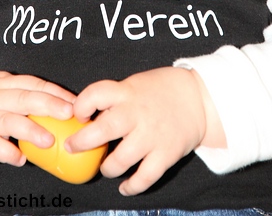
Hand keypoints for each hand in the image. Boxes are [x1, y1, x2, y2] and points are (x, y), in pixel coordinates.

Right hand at [0, 71, 74, 165]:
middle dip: (48, 105)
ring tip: (49, 140)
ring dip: (31, 130)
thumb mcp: (6, 92)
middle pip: (23, 98)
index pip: (32, 84)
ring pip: (8, 121)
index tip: (74, 102)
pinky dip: (8, 152)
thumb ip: (30, 96)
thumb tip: (68, 106)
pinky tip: (21, 158)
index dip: (55, 92)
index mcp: (4, 82)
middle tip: (68, 114)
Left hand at [66, 67, 224, 195]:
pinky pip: (145, 177)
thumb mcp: (134, 84)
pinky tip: (124, 187)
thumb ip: (113, 98)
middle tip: (72, 147)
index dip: (81, 105)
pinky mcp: (166, 154)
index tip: (79, 115)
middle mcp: (137, 113)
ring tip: (106, 167)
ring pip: (121, 159)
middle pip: (104, 129)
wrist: (198, 97)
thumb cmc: (159, 90)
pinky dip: (132, 187)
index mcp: (127, 92)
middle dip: (82, 142)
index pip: (96, 94)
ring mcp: (152, 135)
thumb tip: (85, 116)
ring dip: (107, 168)